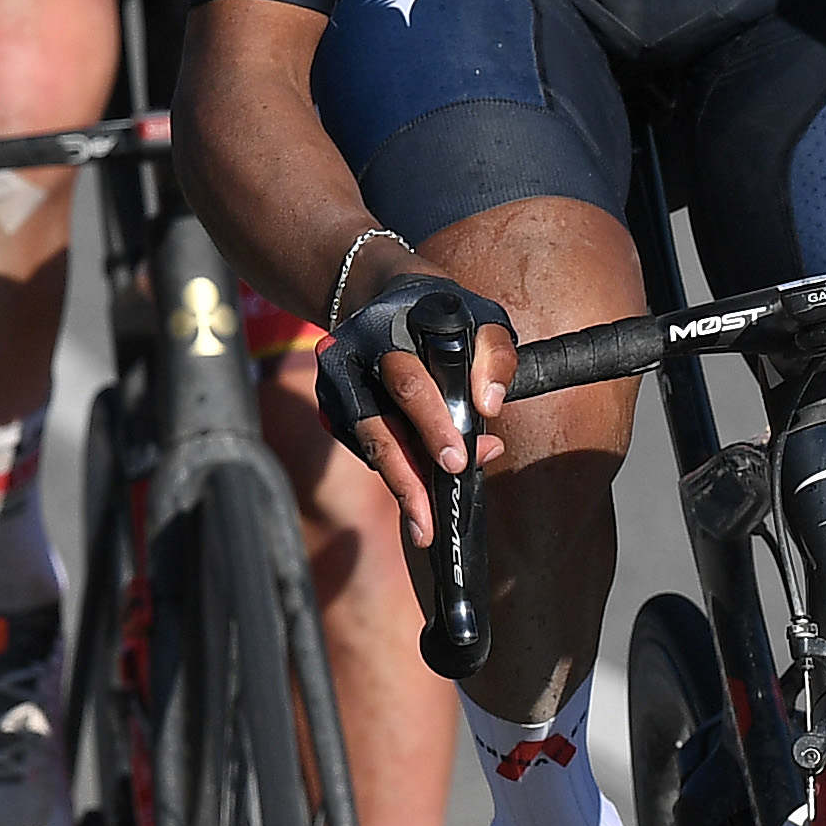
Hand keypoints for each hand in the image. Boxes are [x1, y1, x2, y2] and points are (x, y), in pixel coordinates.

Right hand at [322, 264, 513, 537]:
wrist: (386, 297)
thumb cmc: (444, 313)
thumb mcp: (482, 316)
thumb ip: (494, 355)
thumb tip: (488, 406)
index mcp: (385, 331)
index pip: (408, 383)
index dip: (433, 424)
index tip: (459, 461)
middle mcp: (348, 358)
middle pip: (379, 423)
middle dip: (410, 471)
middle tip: (434, 514)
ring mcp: (334, 386)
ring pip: (368, 444)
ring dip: (398, 486)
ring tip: (423, 528)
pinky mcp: (331, 407)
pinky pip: (363, 448)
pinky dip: (391, 472)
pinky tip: (415, 500)